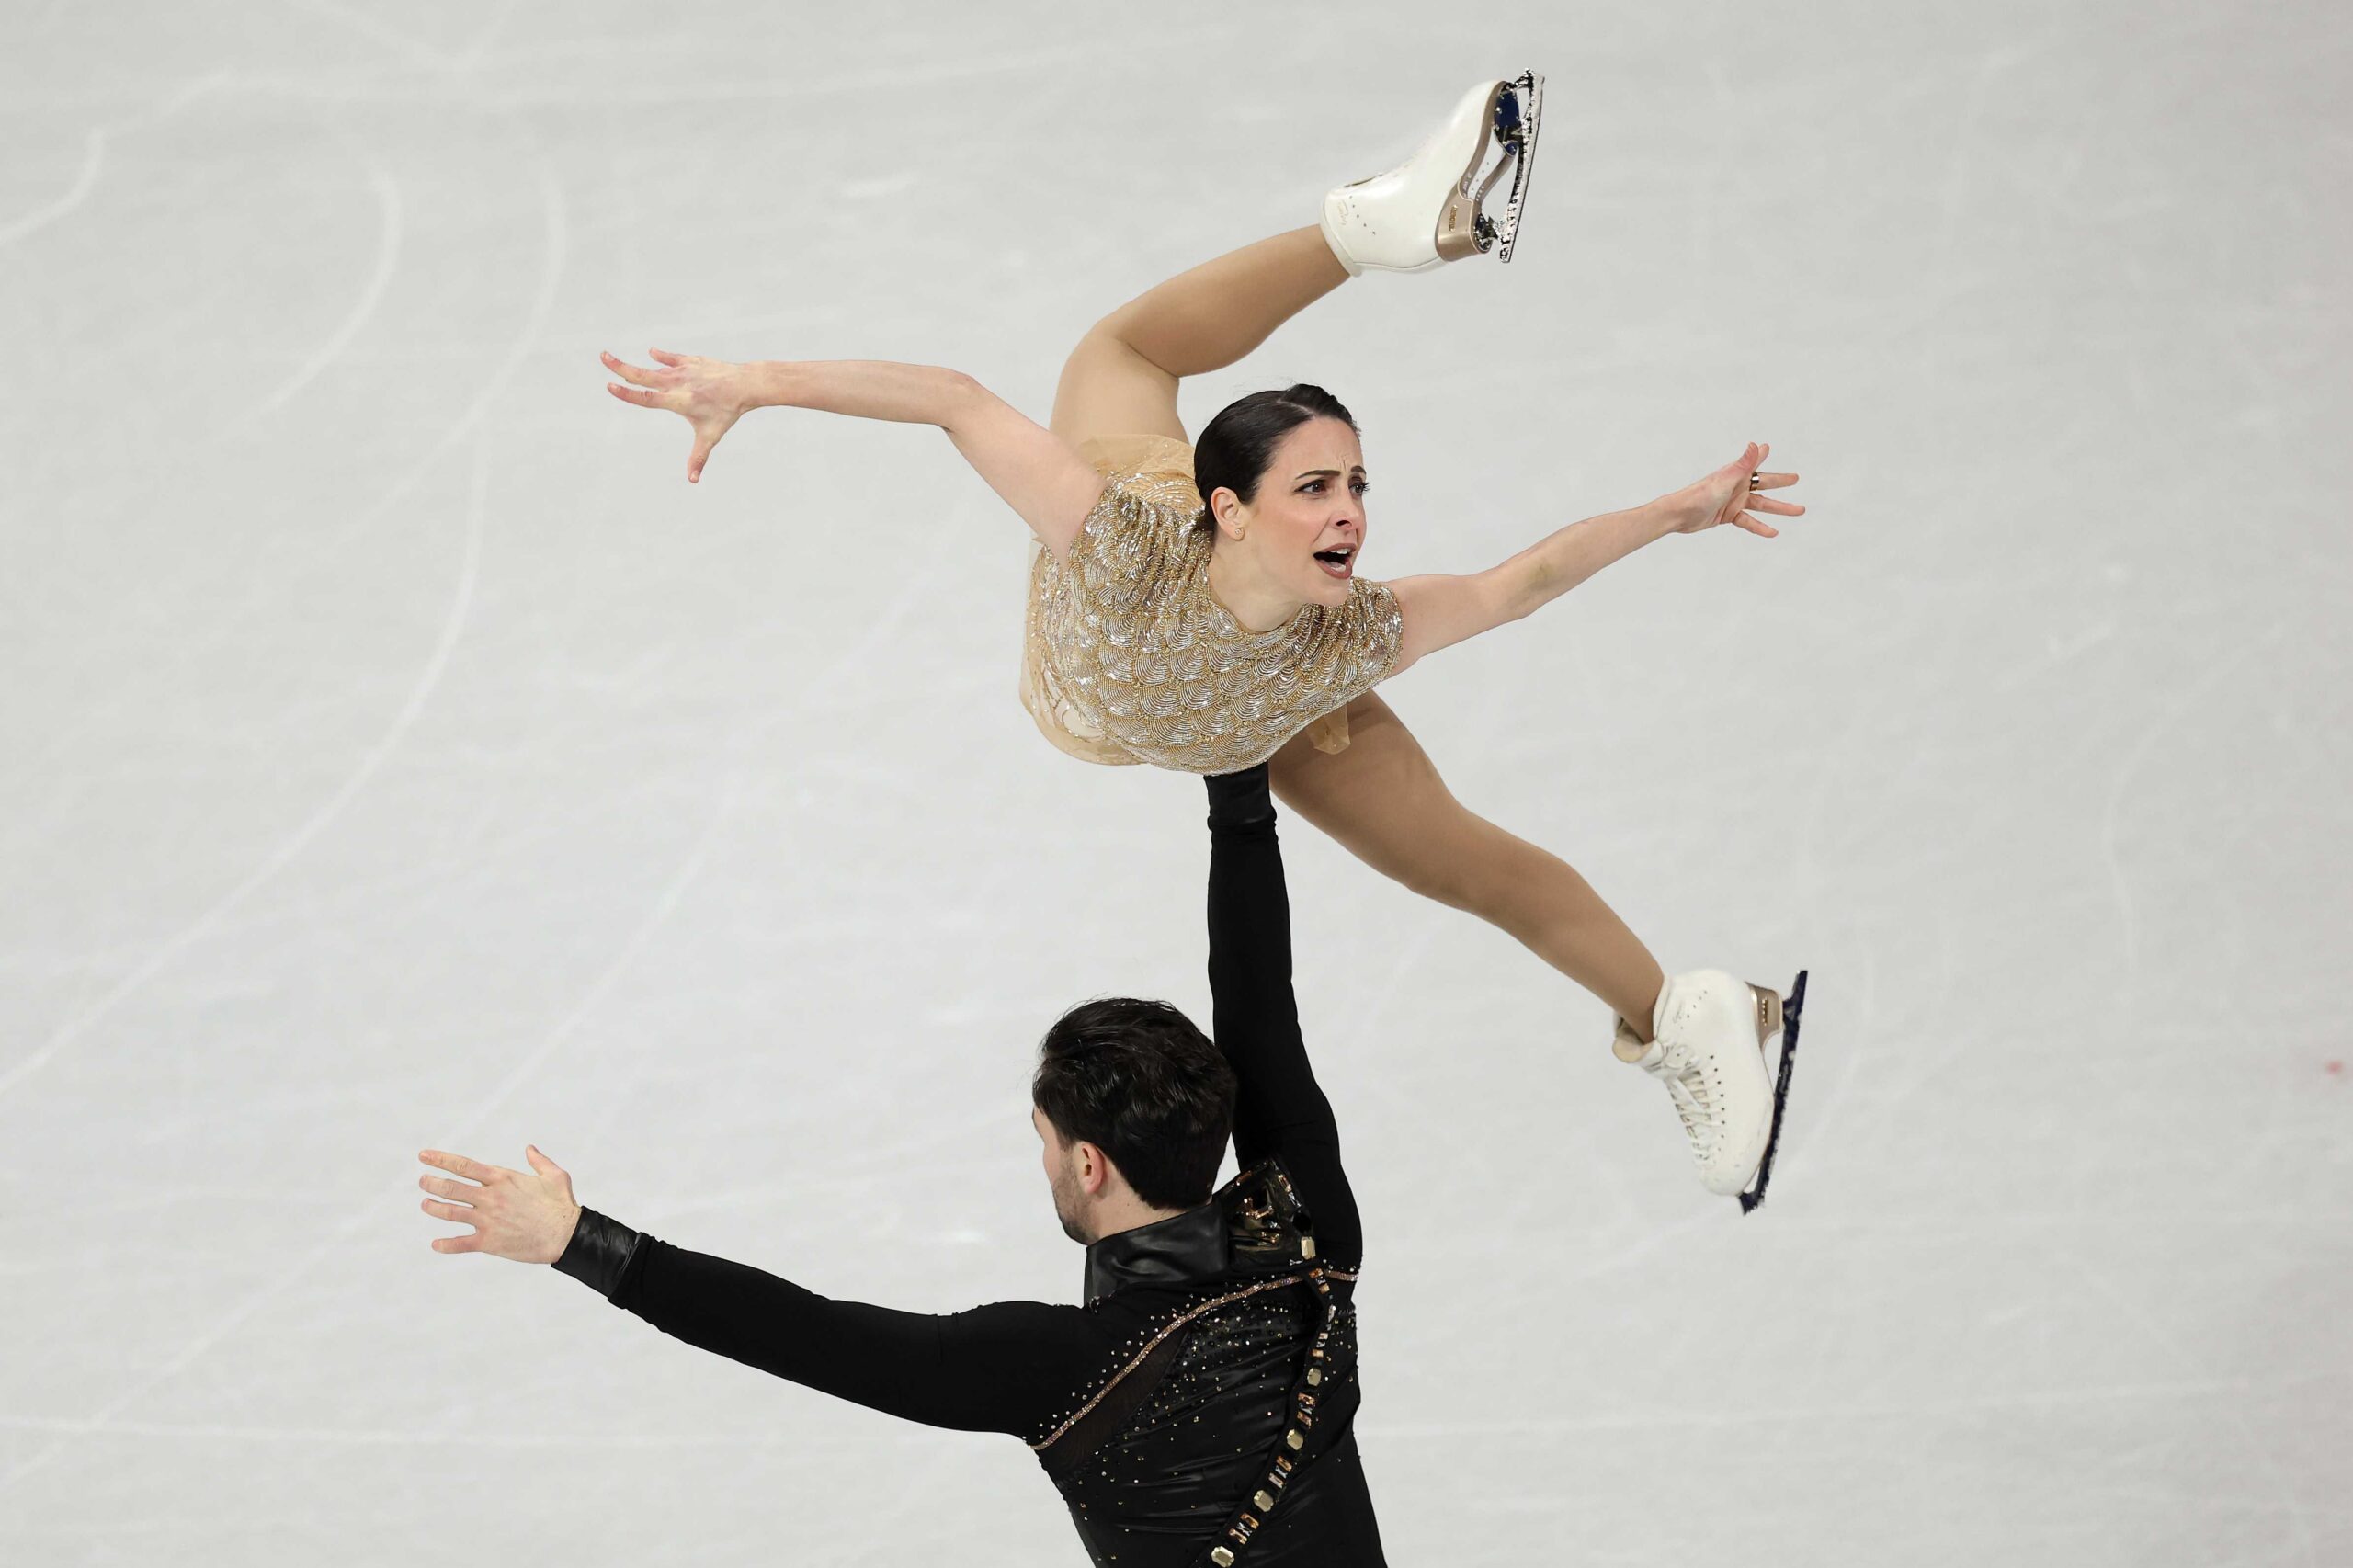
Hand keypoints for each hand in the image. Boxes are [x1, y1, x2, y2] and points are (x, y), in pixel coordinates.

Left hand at [418, 1145, 581, 1263]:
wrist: (566, 1235)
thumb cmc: (562, 1205)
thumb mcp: (555, 1175)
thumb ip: (539, 1161)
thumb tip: (529, 1149)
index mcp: (502, 1178)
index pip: (463, 1166)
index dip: (440, 1160)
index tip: (424, 1156)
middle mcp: (490, 1197)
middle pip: (450, 1188)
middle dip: (431, 1183)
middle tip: (423, 1181)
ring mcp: (487, 1220)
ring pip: (450, 1212)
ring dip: (433, 1207)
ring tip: (424, 1204)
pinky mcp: (489, 1242)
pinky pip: (460, 1243)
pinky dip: (445, 1245)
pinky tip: (436, 1244)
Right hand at [602, 348, 754, 482]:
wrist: (745, 384)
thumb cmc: (728, 412)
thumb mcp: (710, 436)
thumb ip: (698, 458)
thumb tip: (693, 481)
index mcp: (679, 401)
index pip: (647, 398)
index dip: (627, 394)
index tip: (610, 386)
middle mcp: (677, 383)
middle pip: (644, 375)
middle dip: (621, 366)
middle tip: (603, 356)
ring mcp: (684, 370)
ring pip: (656, 368)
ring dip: (638, 367)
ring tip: (621, 367)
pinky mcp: (692, 361)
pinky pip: (672, 358)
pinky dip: (662, 356)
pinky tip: (652, 353)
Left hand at [1661, 441, 1804, 536]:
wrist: (1680, 515)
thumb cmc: (1700, 495)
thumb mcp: (1726, 479)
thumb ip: (1744, 464)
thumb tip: (1757, 444)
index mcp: (1736, 473)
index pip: (1754, 463)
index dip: (1762, 455)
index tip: (1767, 447)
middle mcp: (1737, 485)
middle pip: (1764, 483)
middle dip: (1781, 482)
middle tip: (1796, 479)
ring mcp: (1733, 501)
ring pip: (1762, 505)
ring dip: (1780, 509)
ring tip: (1799, 511)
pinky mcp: (1728, 515)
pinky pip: (1749, 521)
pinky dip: (1761, 527)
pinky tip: (1773, 533)